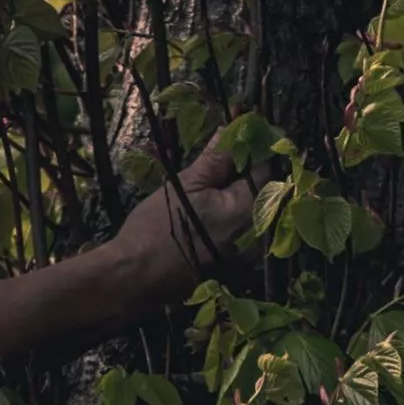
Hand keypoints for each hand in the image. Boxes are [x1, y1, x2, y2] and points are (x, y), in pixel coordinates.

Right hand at [104, 129, 255, 307]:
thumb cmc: (156, 227)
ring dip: (243, 192)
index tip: (243, 132)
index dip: (256, 147)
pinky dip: (236, 214)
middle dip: (250, 169)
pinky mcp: (236, 265)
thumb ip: (216, 158)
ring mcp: (249, 254)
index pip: (268, 168)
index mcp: (248, 210)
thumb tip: (234, 128)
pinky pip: (246, 231)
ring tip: (217, 178)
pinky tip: (213, 208)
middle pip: (266, 191)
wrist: (135, 276)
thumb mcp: (184, 185)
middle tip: (228, 153)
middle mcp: (258, 234)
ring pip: (256, 211)